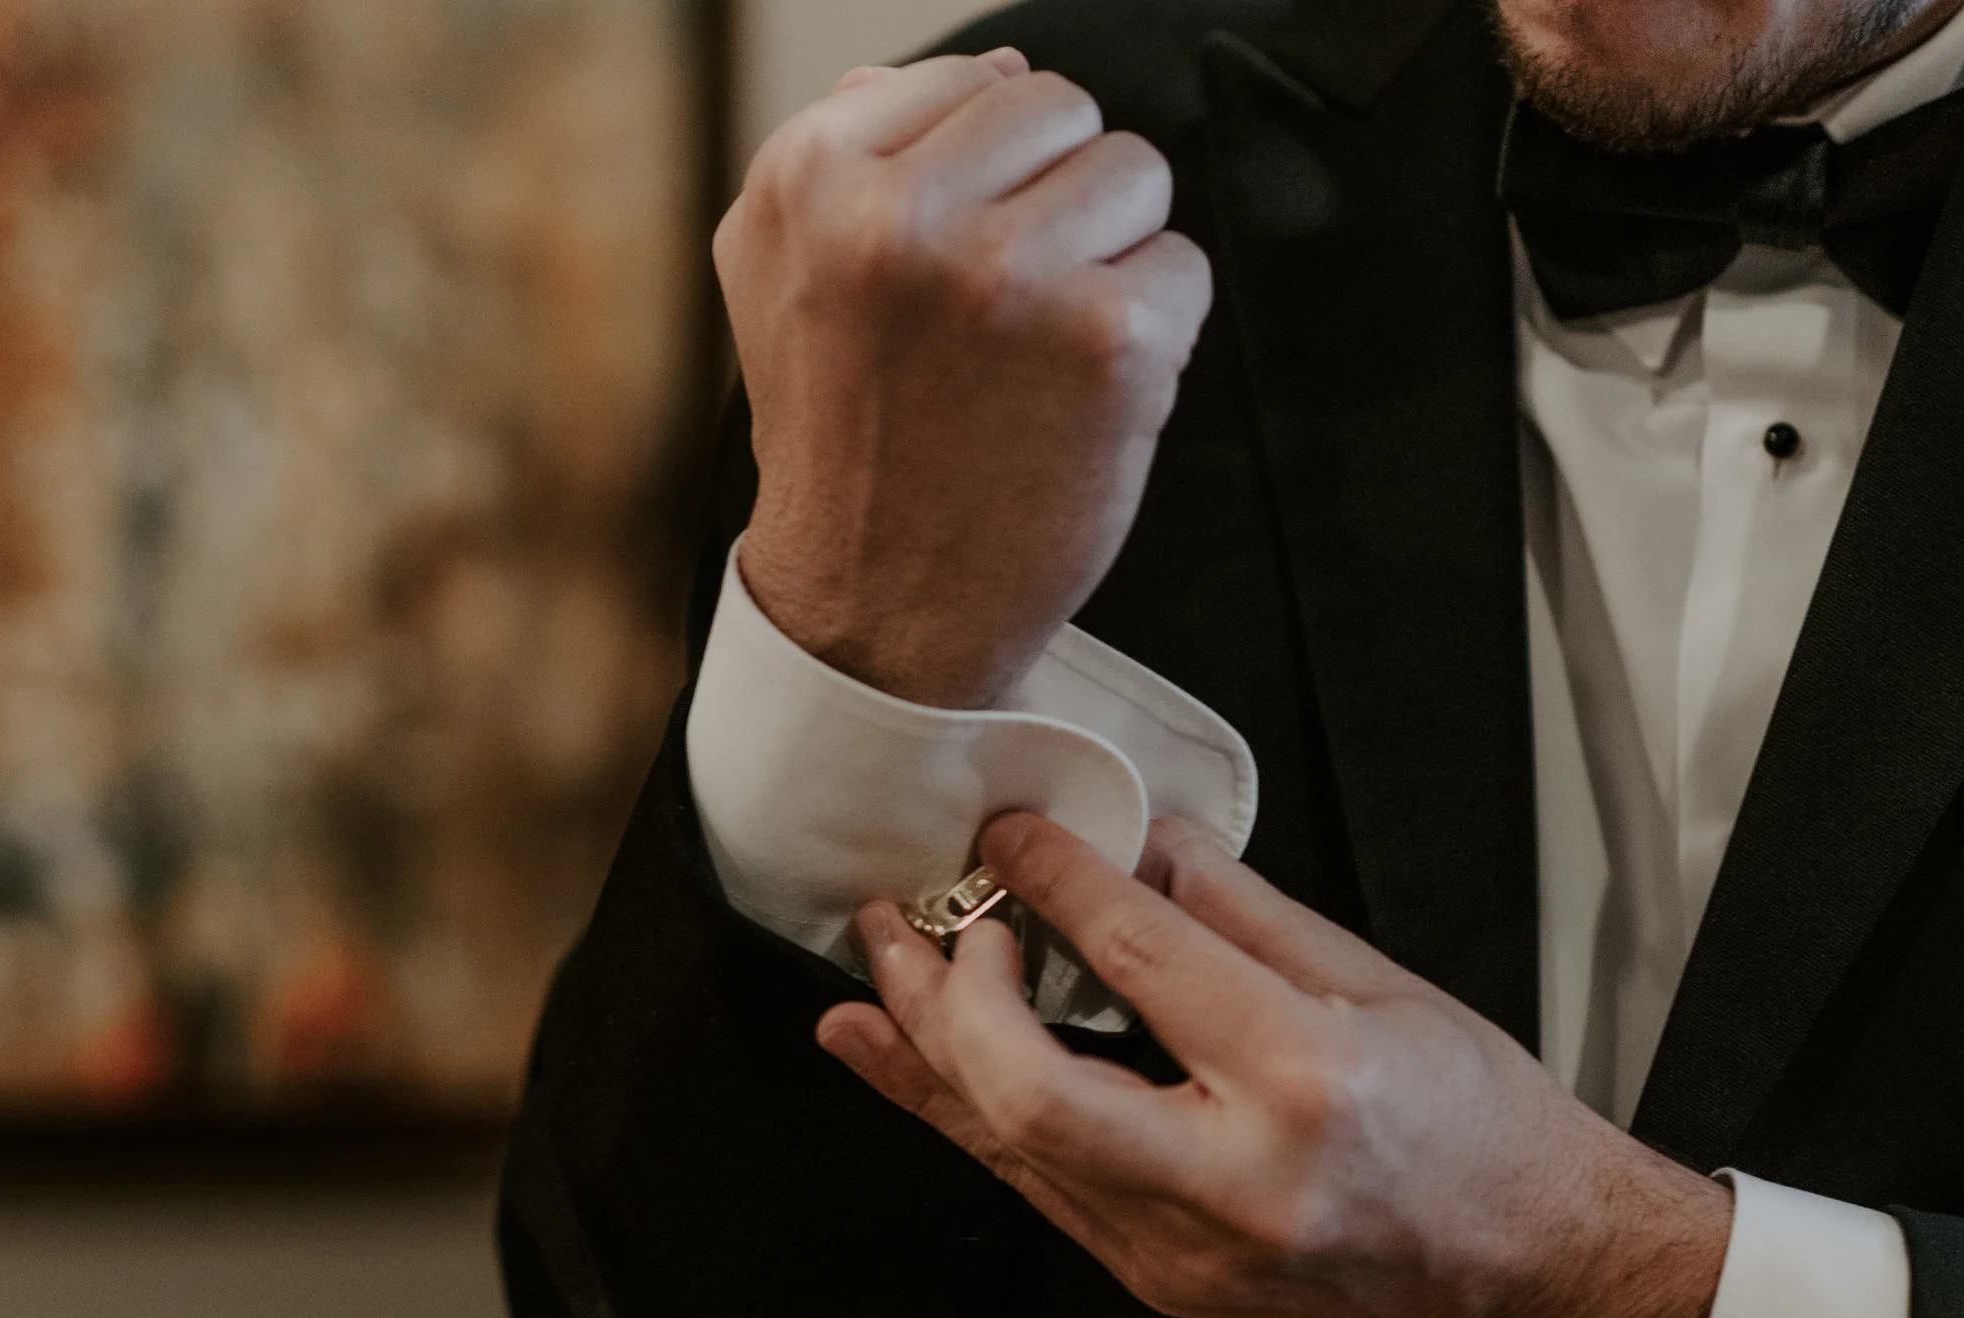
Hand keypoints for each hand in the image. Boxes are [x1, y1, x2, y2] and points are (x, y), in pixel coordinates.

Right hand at [714, 50, 1211, 708]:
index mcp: (815, 177)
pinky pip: (1184, 269)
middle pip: (1065, 110)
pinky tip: (1085, 397)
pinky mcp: (1108, 343)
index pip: (978, 80)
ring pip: (1137, 174)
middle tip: (1014, 309)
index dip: (994, 173)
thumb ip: (853, 146)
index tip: (962, 259)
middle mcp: (908, 216)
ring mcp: (1013, 276)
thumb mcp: (780, 273)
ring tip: (1048, 348)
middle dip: (1060, 199)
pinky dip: (1156, 334)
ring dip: (1114, 256)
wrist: (876, 611)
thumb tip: (993, 60)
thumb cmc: (843, 443)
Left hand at [816, 813, 1733, 1317]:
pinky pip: (1048, 1196)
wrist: (1541, 1286)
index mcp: (1306, 1082)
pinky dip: (978, 1126)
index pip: (1141, 959)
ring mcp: (1193, 1258)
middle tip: (909, 918)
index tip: (1012, 835)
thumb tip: (1145, 845)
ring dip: (928, 1063)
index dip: (1057, 881)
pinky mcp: (1172, 1291)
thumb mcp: (1390, 992)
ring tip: (863, 991)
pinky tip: (922, 1079)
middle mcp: (1238, 1183)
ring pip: (1015, 1153)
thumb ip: (1249, 916)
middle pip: (1031, 1088)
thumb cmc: (1488, 1135)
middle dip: (946, 993)